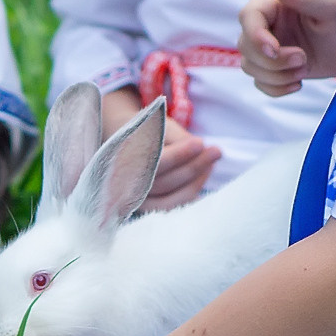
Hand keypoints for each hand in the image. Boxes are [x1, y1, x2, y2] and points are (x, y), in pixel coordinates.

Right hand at [101, 86, 217, 210]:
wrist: (119, 140)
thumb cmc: (143, 131)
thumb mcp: (157, 126)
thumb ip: (177, 139)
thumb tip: (203, 151)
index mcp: (123, 158)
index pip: (155, 162)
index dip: (179, 155)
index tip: (200, 142)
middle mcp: (124, 183)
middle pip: (165, 181)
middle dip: (194, 166)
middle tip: (216, 151)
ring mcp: (133, 199)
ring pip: (170, 198)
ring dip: (196, 181)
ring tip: (211, 164)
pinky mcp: (144, 207)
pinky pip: (169, 208)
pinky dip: (188, 201)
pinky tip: (204, 193)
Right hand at [238, 0, 335, 96]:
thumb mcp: (334, 3)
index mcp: (279, 1)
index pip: (249, 17)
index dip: (255, 35)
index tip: (274, 49)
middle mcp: (272, 23)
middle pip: (246, 46)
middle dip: (271, 60)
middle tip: (302, 59)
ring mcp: (276, 46)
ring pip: (251, 66)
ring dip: (275, 75)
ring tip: (305, 68)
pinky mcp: (283, 68)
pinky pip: (262, 83)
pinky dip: (276, 88)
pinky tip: (298, 82)